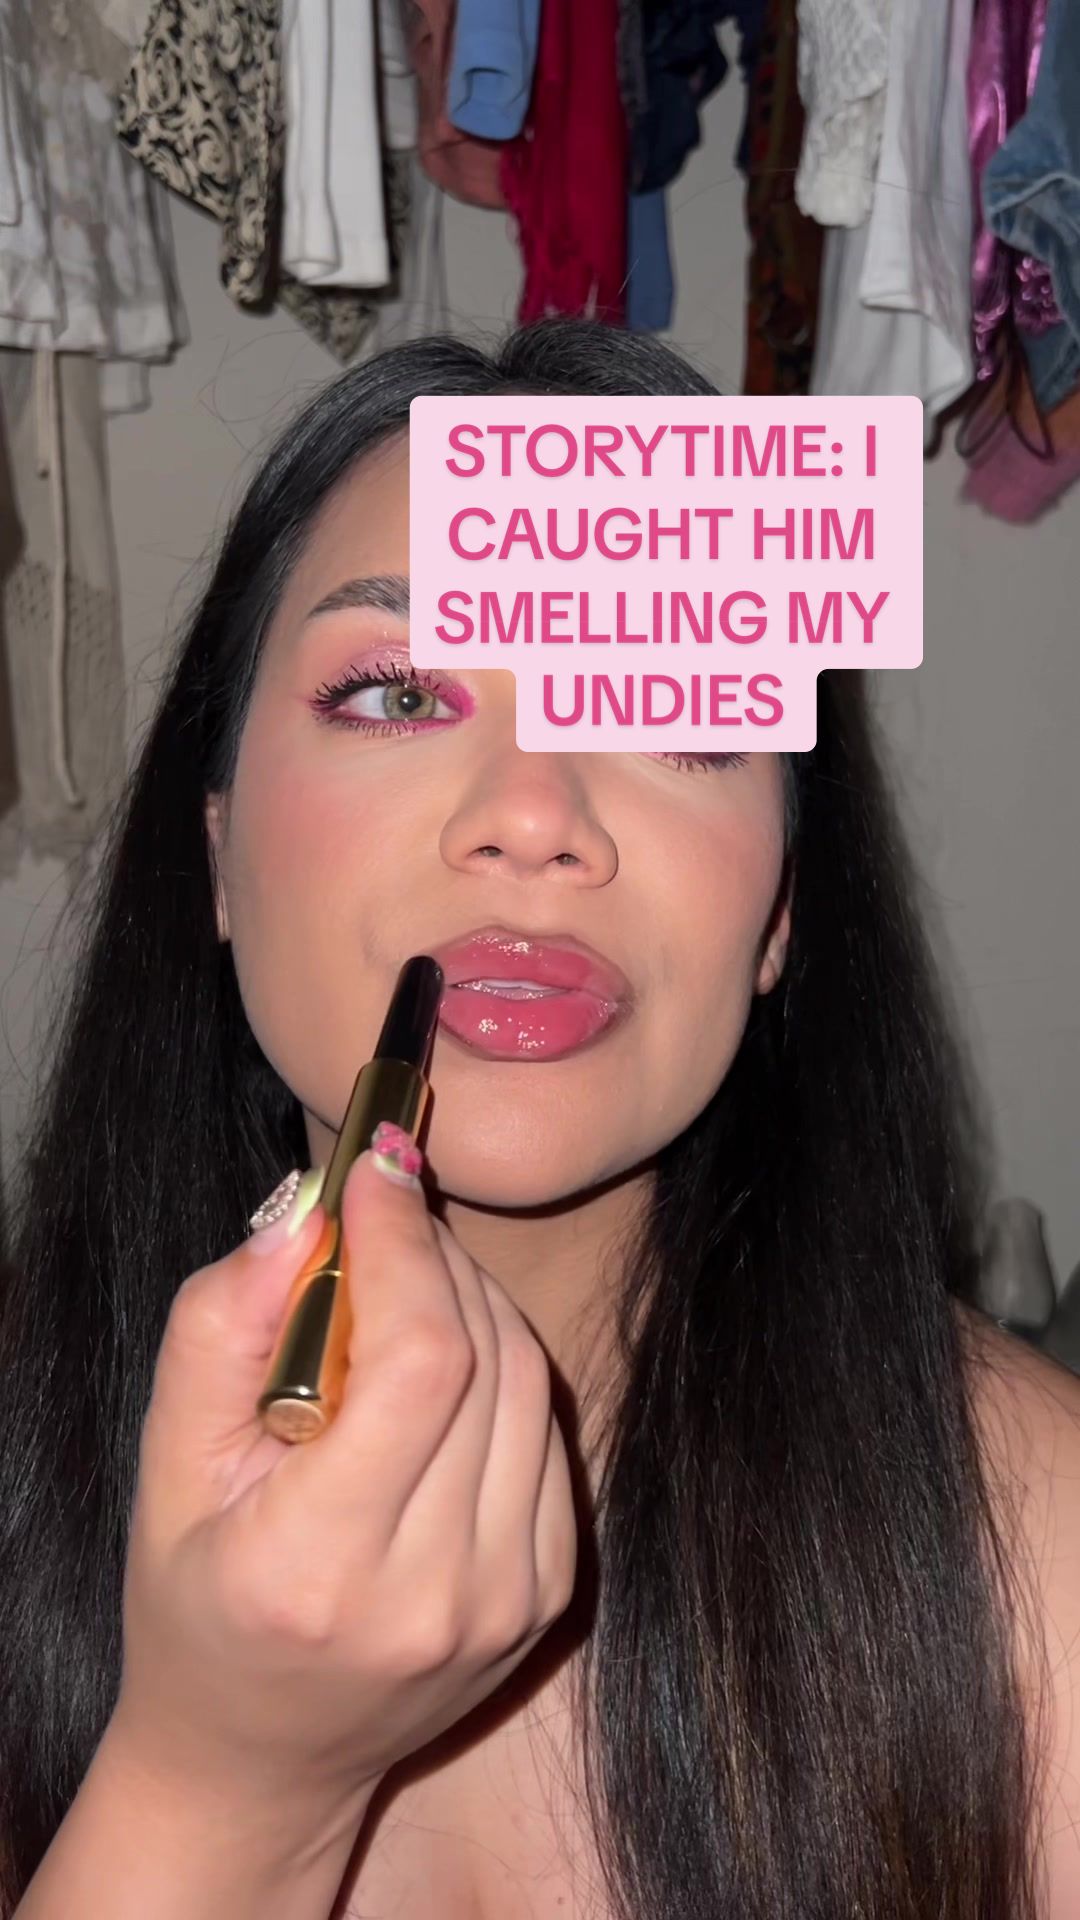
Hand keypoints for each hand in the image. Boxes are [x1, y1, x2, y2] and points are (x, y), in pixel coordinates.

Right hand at [112, 1135, 578, 1849]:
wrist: (262, 1758)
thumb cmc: (198, 1601)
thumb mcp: (168, 1467)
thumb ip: (218, 1332)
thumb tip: (304, 1216)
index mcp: (322, 1566)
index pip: (419, 1361)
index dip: (406, 1244)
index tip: (374, 1172)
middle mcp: (436, 1591)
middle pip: (485, 1356)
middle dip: (433, 1257)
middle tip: (380, 1220)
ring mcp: (508, 1600)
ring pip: (528, 1380)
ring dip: (471, 1300)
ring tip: (403, 1287)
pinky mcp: (548, 1594)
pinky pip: (545, 1430)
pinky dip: (498, 1370)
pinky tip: (438, 1368)